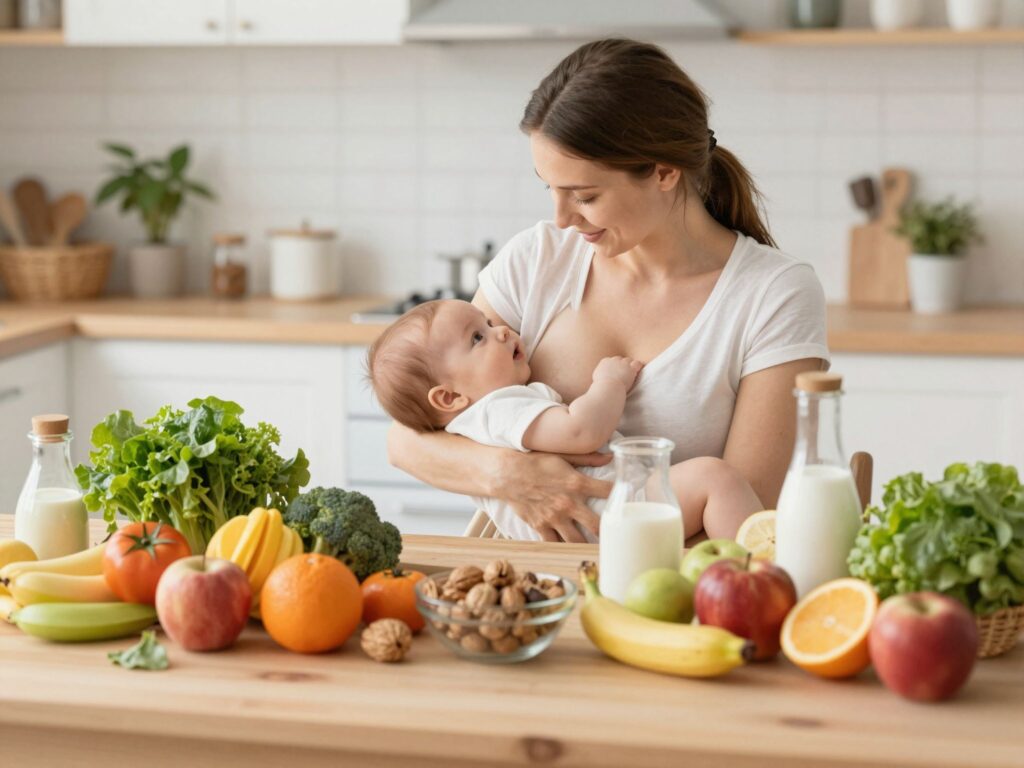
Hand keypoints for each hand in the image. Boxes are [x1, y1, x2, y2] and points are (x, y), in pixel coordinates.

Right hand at [497, 452, 611, 542]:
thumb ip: (588, 457)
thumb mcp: (563, 455)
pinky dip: (563, 546)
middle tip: (618, 536)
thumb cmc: (535, 461)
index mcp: (577, 483)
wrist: (506, 473)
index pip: (608, 491)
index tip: (629, 501)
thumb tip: (610, 456)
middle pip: (597, 525)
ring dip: (587, 545)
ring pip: (577, 540)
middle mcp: (568, 503)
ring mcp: (554, 518)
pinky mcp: (541, 526)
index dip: (622, 495)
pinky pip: (555, 543)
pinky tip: (570, 549)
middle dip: (609, 532)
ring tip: (597, 549)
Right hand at [592, 356, 642, 391]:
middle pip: (620, 359)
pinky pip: (637, 363)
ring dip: (629, 366)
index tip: (615, 373)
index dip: (614, 367)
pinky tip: (637, 372)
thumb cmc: (601, 387)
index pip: (611, 360)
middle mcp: (614, 360)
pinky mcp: (631, 369)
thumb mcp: (597, 378)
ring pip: (628, 360)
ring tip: (630, 374)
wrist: (608, 389)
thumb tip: (602, 375)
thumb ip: (601, 373)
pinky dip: (638, 366)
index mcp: (604, 361)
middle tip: (623, 374)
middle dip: (621, 365)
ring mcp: (623, 363)